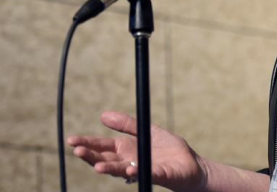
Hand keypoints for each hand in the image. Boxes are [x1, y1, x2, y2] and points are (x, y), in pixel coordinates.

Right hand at [68, 111, 204, 191]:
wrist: (190, 164)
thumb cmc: (168, 149)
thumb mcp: (146, 131)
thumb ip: (127, 124)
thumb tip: (103, 115)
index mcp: (126, 150)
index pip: (102, 147)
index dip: (88, 144)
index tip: (72, 141)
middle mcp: (129, 161)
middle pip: (106, 159)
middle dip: (91, 156)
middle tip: (77, 151)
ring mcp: (142, 170)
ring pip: (121, 170)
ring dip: (110, 168)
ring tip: (98, 167)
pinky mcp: (157, 175)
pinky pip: (146, 174)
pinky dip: (137, 172)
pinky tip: (129, 169)